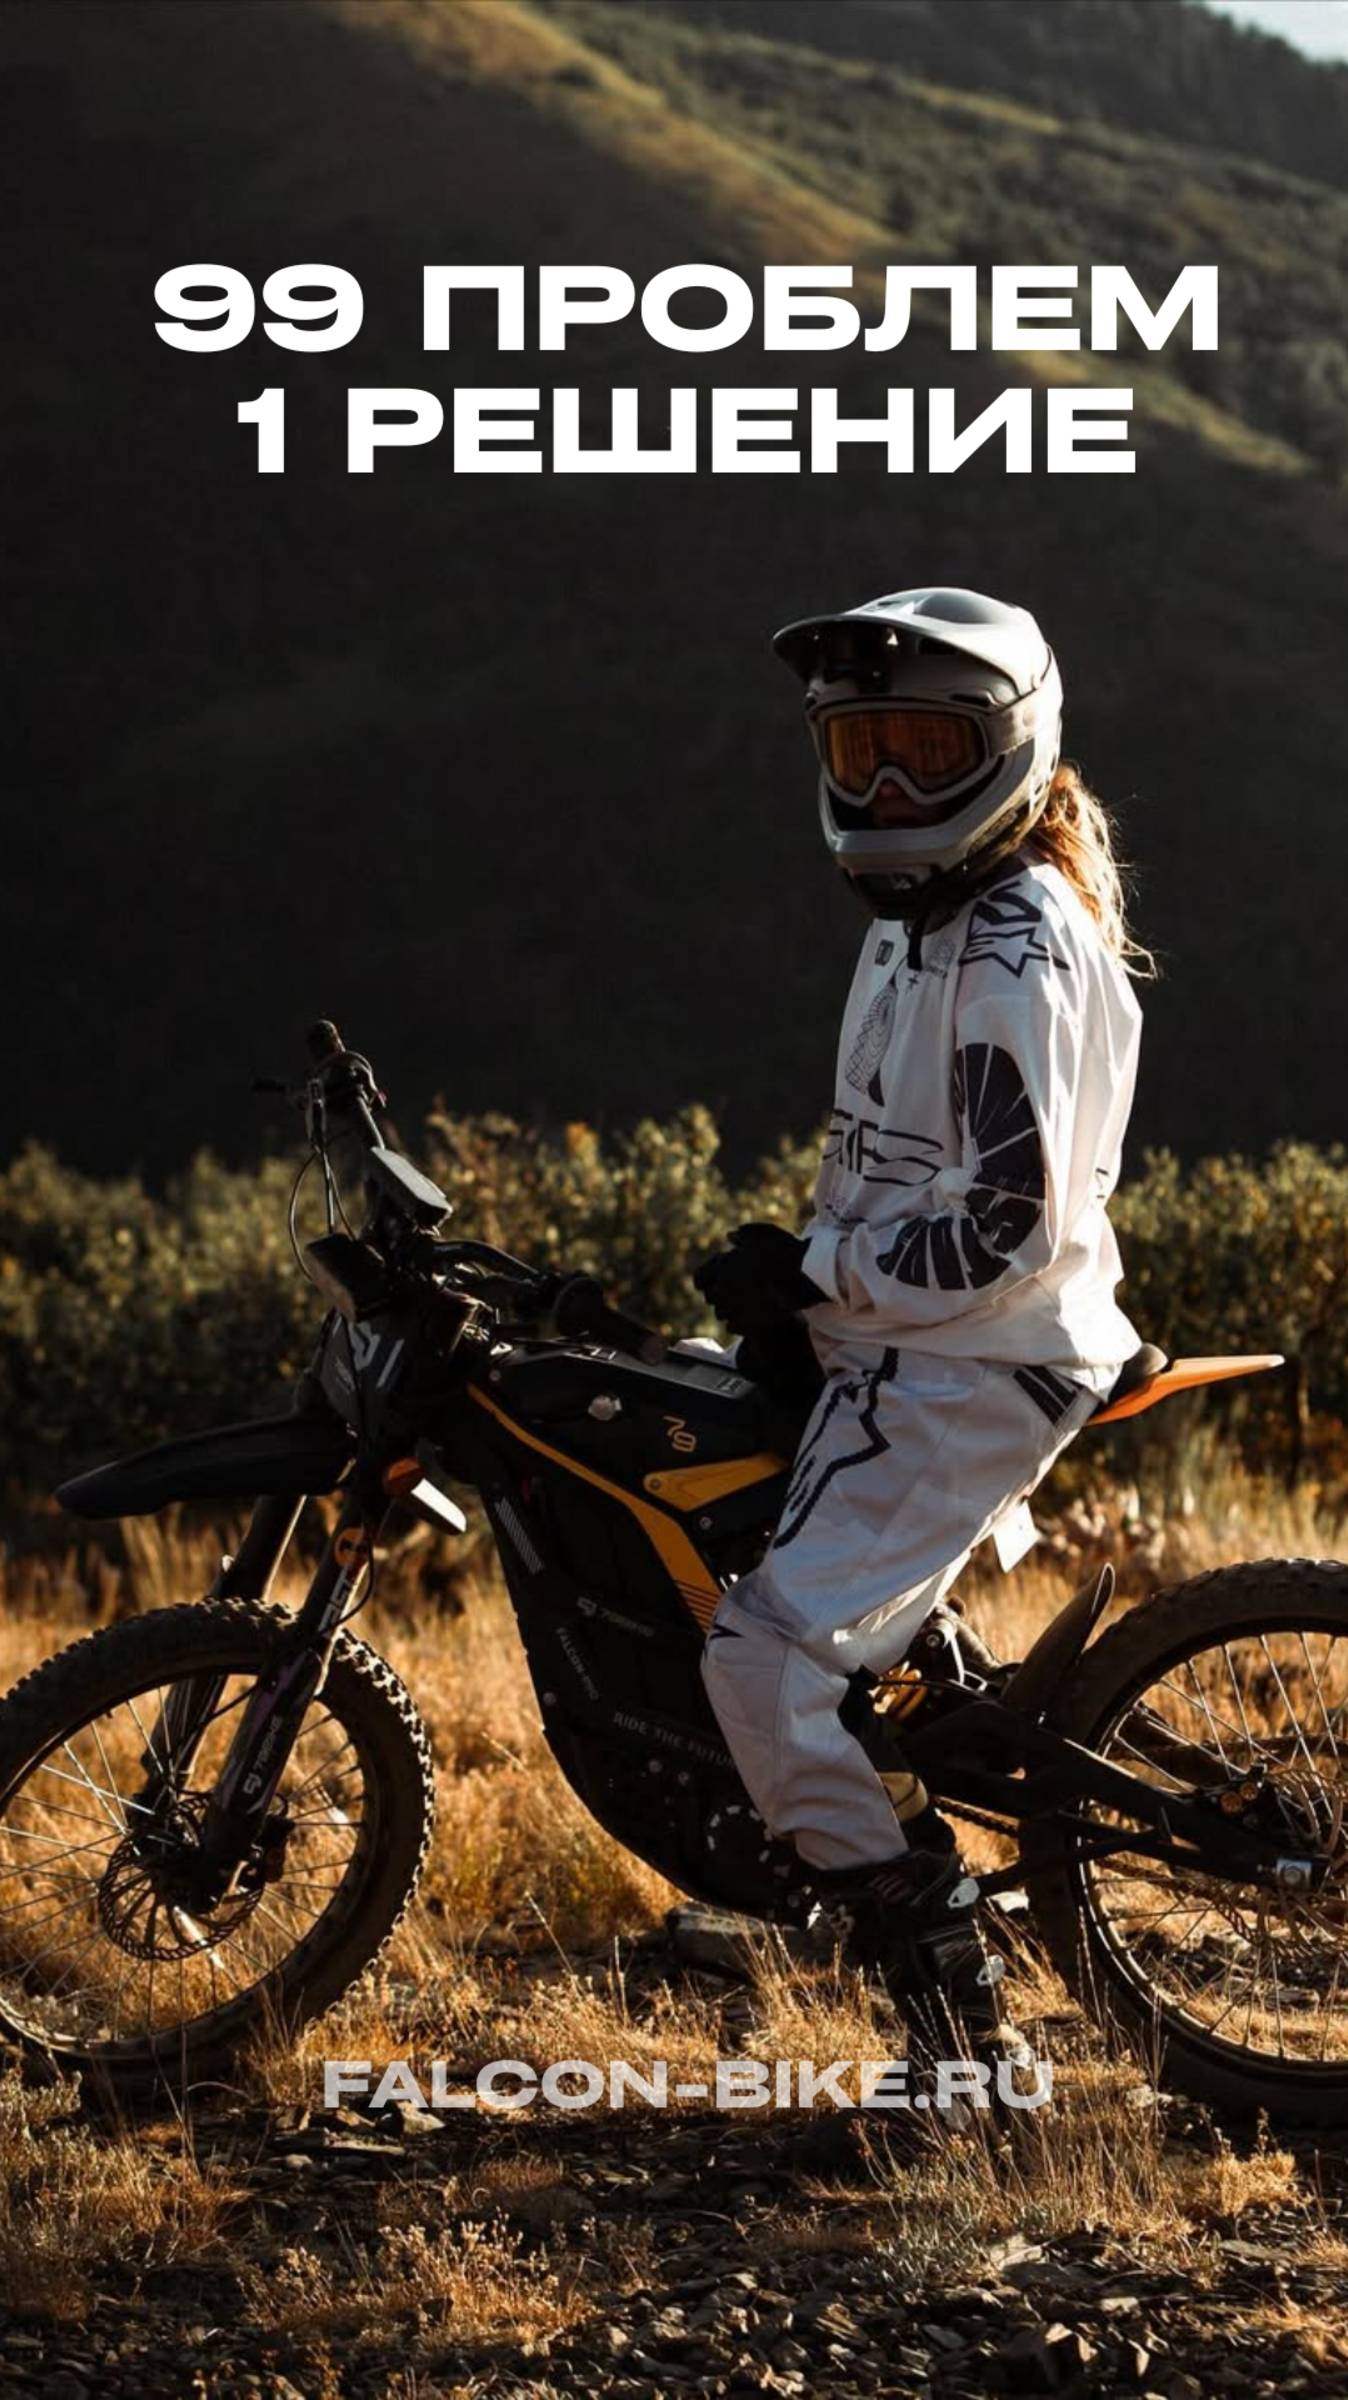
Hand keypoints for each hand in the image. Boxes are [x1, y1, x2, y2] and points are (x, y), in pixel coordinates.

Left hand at [693, 1221, 824, 1335]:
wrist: (804, 1275)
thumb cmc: (786, 1251)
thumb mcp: (764, 1234)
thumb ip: (744, 1235)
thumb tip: (730, 1236)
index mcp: (724, 1265)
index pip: (700, 1279)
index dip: (706, 1280)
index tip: (715, 1280)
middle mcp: (724, 1286)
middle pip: (710, 1298)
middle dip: (719, 1295)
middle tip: (734, 1292)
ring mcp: (734, 1306)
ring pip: (720, 1313)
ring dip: (729, 1309)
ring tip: (745, 1305)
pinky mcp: (746, 1323)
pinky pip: (732, 1327)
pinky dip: (739, 1323)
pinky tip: (751, 1316)